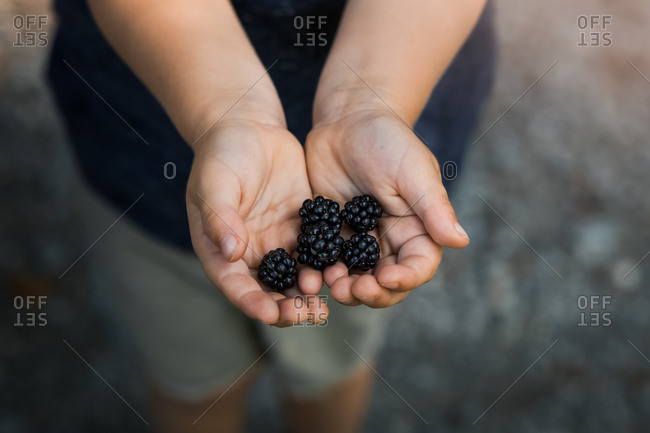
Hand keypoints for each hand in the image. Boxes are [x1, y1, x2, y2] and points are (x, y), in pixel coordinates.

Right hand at [186, 118, 326, 325]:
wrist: (249, 127)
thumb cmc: (222, 154)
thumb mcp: (215, 183)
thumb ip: (220, 218)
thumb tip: (230, 252)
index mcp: (221, 249)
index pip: (236, 284)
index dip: (252, 302)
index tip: (271, 314)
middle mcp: (251, 252)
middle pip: (269, 290)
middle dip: (288, 306)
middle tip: (309, 314)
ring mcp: (278, 241)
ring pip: (296, 276)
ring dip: (311, 290)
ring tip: (327, 298)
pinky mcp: (302, 227)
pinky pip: (317, 251)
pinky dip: (328, 264)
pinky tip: (344, 270)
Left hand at [304, 107, 469, 306]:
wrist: (348, 120)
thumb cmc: (388, 140)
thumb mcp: (413, 171)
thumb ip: (434, 208)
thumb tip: (461, 241)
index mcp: (417, 229)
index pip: (419, 265)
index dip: (406, 279)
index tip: (386, 279)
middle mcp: (390, 240)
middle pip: (387, 282)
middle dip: (373, 293)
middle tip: (353, 290)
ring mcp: (359, 240)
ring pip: (356, 278)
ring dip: (346, 287)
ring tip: (331, 283)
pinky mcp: (332, 234)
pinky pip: (327, 261)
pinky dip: (321, 271)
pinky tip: (312, 271)